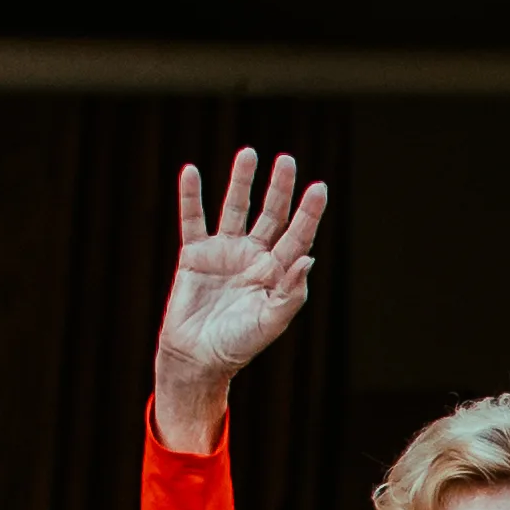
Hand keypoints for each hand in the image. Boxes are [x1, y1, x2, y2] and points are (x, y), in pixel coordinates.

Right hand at [148, 148, 329, 455]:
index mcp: (277, 272)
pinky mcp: (195, 254)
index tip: (319, 187)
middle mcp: (253, 256)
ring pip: (235, 208)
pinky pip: (193, 219)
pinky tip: (190, 172)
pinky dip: (191, 196)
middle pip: (271, 214)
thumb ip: (291, 293)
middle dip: (279, 188)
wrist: (198, 356)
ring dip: (241, 181)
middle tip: (287, 160)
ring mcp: (224, 252)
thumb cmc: (239, 344)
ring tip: (249, 153)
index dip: (309, 212)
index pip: (297, 235)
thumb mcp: (271, 322)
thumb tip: (308, 257)